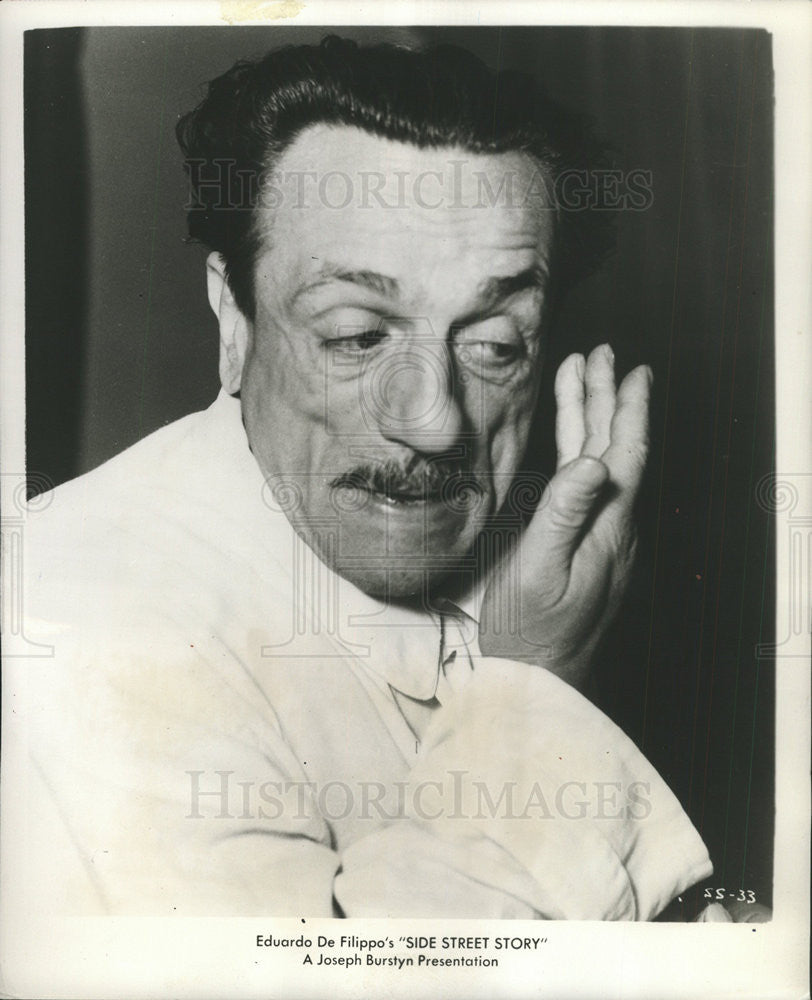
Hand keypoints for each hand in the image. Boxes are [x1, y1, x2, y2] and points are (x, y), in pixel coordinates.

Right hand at [479, 344, 651, 691]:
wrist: (539, 680)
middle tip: (603, 357)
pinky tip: (571, 444)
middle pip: (615, 450)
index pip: (627, 455)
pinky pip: (583, 487)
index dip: (629, 410)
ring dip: (591, 420)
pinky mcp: (581, 547)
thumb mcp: (539, 571)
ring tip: (583, 380)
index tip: (633, 370)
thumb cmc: (532, 631)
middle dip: (608, 400)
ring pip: (598, 464)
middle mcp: (611, 527)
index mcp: (608, 528)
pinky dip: (577, 453)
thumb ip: (564, 515)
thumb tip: (593, 462)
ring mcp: (598, 537)